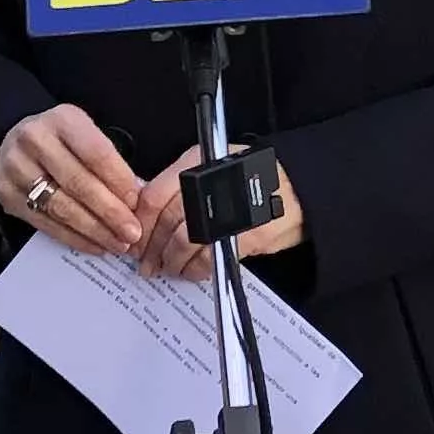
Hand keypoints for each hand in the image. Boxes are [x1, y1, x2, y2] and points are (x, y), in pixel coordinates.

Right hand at [0, 104, 148, 256]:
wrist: (11, 142)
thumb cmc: (61, 141)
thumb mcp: (84, 134)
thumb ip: (107, 161)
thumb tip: (135, 201)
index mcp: (62, 119)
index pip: (95, 153)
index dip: (118, 180)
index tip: (136, 202)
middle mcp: (34, 140)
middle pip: (78, 183)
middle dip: (110, 212)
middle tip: (133, 233)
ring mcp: (16, 169)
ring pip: (61, 207)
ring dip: (94, 230)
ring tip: (117, 244)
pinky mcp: (6, 196)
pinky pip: (45, 223)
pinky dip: (73, 238)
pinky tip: (95, 245)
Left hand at [128, 144, 308, 278]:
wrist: (301, 186)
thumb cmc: (255, 176)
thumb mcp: (214, 164)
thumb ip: (180, 184)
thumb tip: (146, 212)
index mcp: (196, 162)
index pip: (152, 196)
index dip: (138, 223)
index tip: (133, 239)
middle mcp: (209, 183)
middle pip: (164, 223)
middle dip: (150, 248)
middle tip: (145, 262)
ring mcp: (227, 211)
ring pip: (182, 244)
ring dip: (170, 262)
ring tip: (167, 269)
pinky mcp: (245, 236)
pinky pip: (207, 260)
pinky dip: (195, 270)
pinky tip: (192, 271)